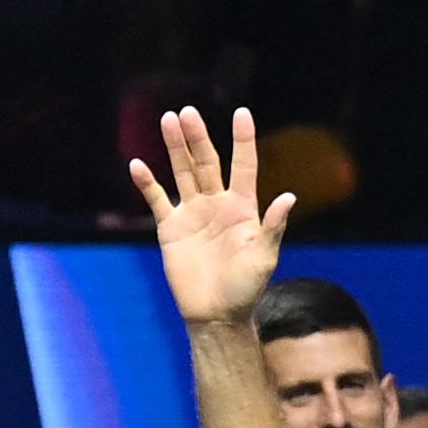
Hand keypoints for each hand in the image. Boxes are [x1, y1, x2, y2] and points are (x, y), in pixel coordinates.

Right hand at [130, 107, 291, 328]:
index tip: (242, 113)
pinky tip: (138, 165)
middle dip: (197, 137)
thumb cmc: (246, 288)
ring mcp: (192, 213)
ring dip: (175, 148)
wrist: (216, 315)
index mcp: (243, 207)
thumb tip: (289, 197)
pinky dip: (148, 183)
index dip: (243, 140)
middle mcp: (217, 204)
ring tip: (168, 120)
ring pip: (182, 173)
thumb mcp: (265, 258)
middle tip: (187, 112)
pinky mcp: (171, 229)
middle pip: (206, 162)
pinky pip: (157, 200)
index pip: (243, 165)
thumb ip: (274, 227)